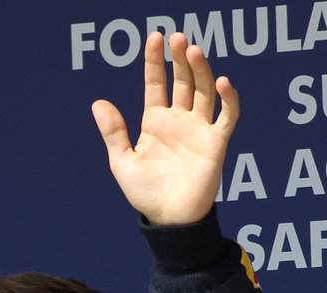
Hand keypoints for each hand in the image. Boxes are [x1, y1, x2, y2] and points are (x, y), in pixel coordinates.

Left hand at [91, 31, 237, 225]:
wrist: (168, 219)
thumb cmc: (145, 192)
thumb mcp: (122, 161)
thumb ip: (113, 132)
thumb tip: (97, 103)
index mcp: (155, 121)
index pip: (156, 83)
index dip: (155, 61)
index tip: (154, 38)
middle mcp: (179, 120)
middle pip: (183, 81)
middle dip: (180, 59)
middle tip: (178, 38)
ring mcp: (199, 129)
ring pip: (204, 91)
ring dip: (201, 70)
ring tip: (193, 51)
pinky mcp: (216, 142)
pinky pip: (227, 116)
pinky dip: (228, 98)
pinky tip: (222, 82)